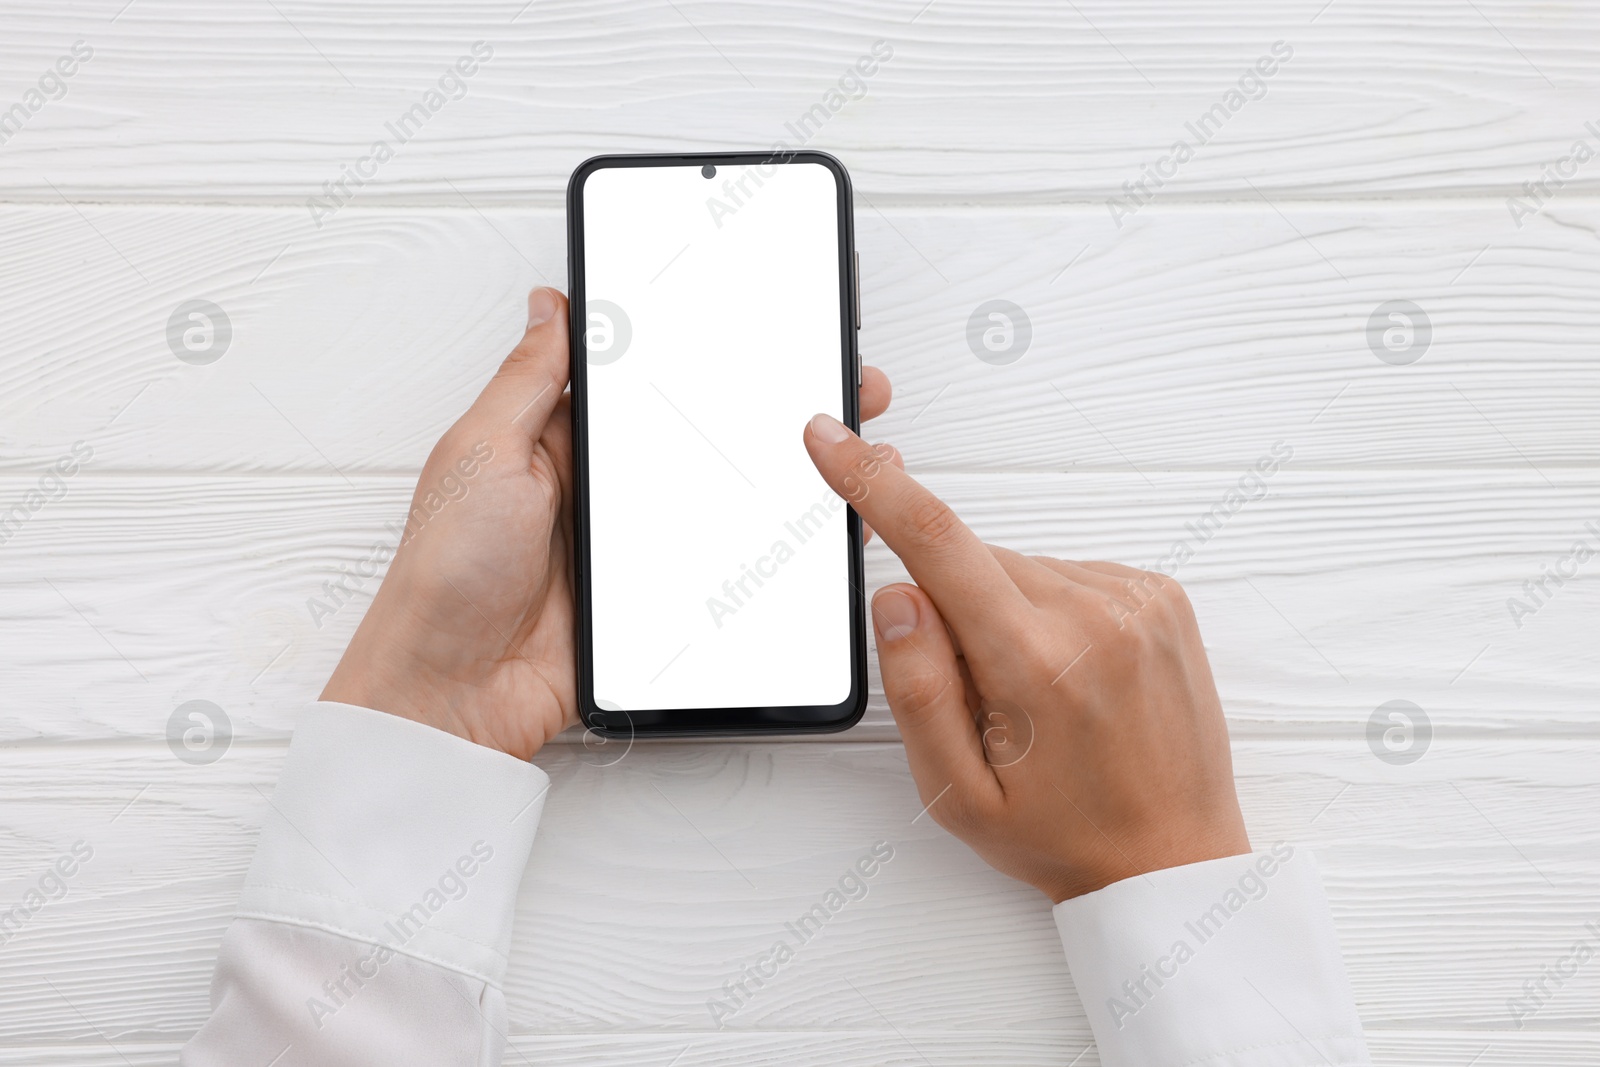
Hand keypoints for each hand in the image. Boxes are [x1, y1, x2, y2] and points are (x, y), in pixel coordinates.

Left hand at [324, 287, 894, 759]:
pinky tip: (786, 527)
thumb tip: (552, 306)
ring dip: (752, 478)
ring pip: (703, 495)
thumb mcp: (481, 452)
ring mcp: (620, 544)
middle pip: (679, 434)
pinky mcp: (642, 596)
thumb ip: (526, 381)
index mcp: (546, 439)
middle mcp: (589, 487)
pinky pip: (704, 562)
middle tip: (810, 380)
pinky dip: (741, 548)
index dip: (681, 351)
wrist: (453, 693)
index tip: (743, 324)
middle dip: (740, 409)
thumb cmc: (444, 573)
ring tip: (818, 447)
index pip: (626, 379)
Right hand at [803, 413, 1249, 900]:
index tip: (833, 440)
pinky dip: (1051, 611)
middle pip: (975, 563)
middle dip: (955, 611)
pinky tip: (1072, 673)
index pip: (936, 543)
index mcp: (1035, 663)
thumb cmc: (1065, 834)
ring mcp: (1137, 599)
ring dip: (1007, 613)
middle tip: (985, 695)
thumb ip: (917, 689)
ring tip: (1041, 696)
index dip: (873, 484)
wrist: (1172, 860)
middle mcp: (1094, 615)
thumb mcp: (957, 793)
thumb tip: (898, 595)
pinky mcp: (1161, 595)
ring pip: (1022, 568)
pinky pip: (1069, 574)